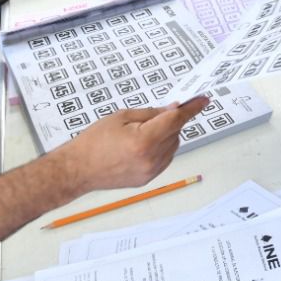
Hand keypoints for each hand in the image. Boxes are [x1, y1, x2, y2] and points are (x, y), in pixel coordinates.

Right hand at [62, 97, 209, 191]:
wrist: (77, 169)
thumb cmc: (94, 141)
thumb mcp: (122, 116)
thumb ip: (151, 113)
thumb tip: (172, 109)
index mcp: (144, 140)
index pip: (176, 120)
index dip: (192, 108)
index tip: (203, 100)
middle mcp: (151, 159)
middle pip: (175, 133)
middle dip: (170, 121)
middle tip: (154, 116)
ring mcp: (150, 171)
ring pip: (173, 146)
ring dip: (166, 135)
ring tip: (140, 133)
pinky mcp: (148, 179)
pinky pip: (165, 158)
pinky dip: (161, 148)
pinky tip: (142, 144)